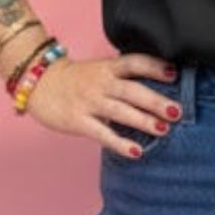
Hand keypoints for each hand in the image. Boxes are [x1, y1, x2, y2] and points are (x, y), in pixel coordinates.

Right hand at [25, 50, 180, 155]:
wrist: (39, 82)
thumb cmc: (77, 79)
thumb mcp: (100, 69)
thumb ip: (124, 77)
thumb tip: (160, 87)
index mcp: (108, 68)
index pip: (134, 63)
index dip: (154, 67)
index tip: (173, 74)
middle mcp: (101, 83)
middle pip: (131, 90)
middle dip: (155, 101)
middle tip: (176, 111)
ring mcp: (89, 102)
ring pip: (119, 111)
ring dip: (143, 120)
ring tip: (163, 130)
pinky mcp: (78, 121)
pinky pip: (102, 133)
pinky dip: (120, 143)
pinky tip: (136, 151)